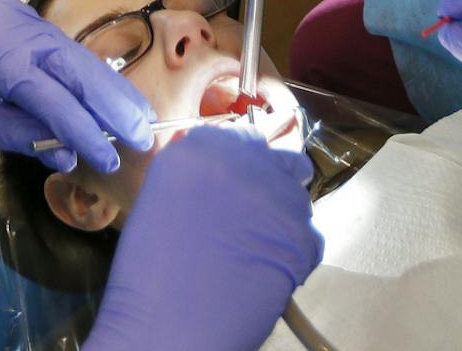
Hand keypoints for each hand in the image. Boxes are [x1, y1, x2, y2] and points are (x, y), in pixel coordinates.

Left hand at [0, 0, 152, 172]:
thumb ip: (24, 136)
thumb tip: (70, 153)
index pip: (54, 98)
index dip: (85, 130)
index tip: (109, 159)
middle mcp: (16, 28)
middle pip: (77, 67)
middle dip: (113, 104)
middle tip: (144, 135)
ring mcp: (20, 16)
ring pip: (75, 55)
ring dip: (108, 87)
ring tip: (140, 117)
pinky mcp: (20, 15)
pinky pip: (60, 47)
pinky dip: (85, 72)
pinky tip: (110, 93)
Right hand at [88, 126, 320, 350]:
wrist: (167, 327)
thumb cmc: (151, 274)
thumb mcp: (163, 199)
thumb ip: (201, 173)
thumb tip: (229, 174)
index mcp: (202, 146)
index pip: (246, 135)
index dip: (246, 164)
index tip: (241, 184)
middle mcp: (244, 160)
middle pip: (281, 159)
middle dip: (273, 184)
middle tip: (254, 218)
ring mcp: (278, 197)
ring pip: (299, 197)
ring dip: (285, 218)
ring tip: (257, 250)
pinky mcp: (302, 236)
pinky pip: (310, 238)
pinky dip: (295, 255)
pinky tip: (266, 273)